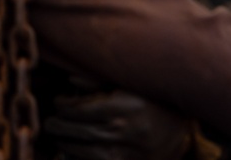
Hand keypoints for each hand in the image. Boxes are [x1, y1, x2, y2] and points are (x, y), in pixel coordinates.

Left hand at [44, 86, 191, 159]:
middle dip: (59, 126)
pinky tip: (73, 151)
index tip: (58, 103)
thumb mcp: (125, 84)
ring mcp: (128, 154)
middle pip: (78, 131)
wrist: (180, 129)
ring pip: (83, 151)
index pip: (78, 109)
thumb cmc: (148, 99)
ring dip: (65, 144)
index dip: (62, 106)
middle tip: (50, 122)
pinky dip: (80, 158)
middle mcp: (124, 131)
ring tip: (58, 136)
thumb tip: (69, 80)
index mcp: (121, 107)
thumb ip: (97, 80)